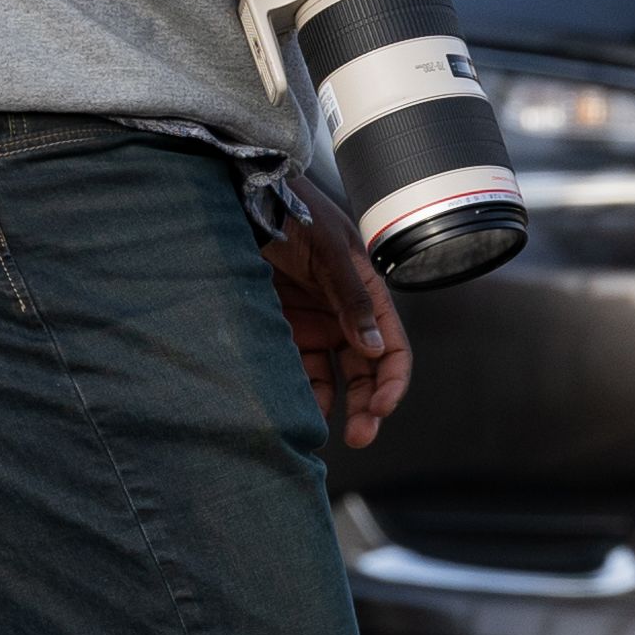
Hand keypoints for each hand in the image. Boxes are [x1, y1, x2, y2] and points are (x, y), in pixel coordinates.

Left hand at [261, 175, 410, 449]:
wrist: (242, 198)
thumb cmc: (291, 211)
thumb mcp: (327, 250)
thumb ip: (352, 297)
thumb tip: (375, 347)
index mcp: (368, 292)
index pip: (393, 347)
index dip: (392, 379)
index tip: (379, 407)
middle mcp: (345, 313)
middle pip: (367, 371)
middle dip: (367, 405)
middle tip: (359, 436)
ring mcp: (314, 324)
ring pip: (334, 377)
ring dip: (334, 406)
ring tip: (322, 432)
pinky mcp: (283, 331)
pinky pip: (298, 371)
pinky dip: (301, 393)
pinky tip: (296, 410)